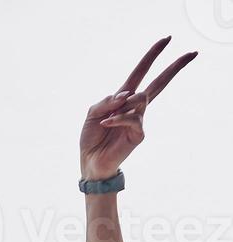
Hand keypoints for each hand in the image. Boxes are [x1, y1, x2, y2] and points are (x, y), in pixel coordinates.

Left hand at [80, 36, 196, 181]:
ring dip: (122, 104)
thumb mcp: (92, 113)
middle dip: (174, 67)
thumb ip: (106, 101)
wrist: (90, 161)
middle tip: (192, 53)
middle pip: (159, 83)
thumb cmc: (92, 136)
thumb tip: (126, 95)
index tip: (166, 39)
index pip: (141, 72)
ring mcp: (139, 119)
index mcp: (123, 98)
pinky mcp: (139, 133)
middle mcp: (134, 106)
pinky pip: (132, 118)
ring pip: (141, 99)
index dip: (152, 55)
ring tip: (107, 117)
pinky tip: (105, 123)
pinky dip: (116, 119)